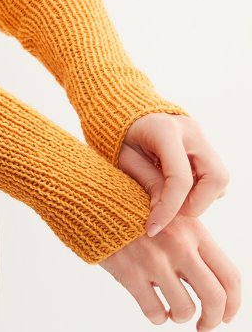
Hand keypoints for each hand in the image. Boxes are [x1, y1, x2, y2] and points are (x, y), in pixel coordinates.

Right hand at [98, 212, 240, 329]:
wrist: (91, 195)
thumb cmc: (132, 203)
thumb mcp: (168, 209)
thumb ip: (191, 237)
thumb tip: (212, 274)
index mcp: (192, 229)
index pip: (229, 275)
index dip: (234, 302)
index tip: (226, 314)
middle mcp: (177, 245)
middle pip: (214, 297)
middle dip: (213, 319)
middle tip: (204, 325)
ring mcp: (153, 260)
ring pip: (184, 309)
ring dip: (181, 316)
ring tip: (172, 310)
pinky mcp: (129, 272)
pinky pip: (154, 312)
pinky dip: (157, 317)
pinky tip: (153, 306)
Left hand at [119, 114, 229, 236]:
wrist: (124, 112)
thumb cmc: (120, 135)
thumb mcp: (124, 159)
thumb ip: (146, 183)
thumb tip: (163, 216)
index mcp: (164, 129)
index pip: (180, 178)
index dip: (169, 209)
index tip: (153, 228)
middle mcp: (190, 130)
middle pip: (215, 176)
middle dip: (196, 203)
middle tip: (170, 209)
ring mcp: (201, 136)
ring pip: (220, 178)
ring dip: (200, 198)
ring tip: (172, 197)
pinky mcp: (205, 144)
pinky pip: (215, 176)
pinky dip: (202, 190)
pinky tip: (179, 188)